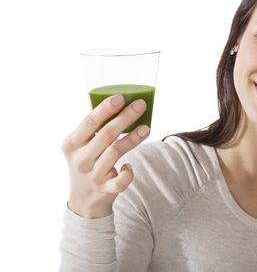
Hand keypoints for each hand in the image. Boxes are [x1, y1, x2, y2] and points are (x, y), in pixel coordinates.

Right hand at [61, 94, 149, 218]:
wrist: (84, 198)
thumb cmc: (89, 160)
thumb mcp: (82, 145)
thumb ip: (96, 129)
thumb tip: (126, 104)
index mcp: (71, 144)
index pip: (89, 122)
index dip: (105, 109)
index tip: (121, 97)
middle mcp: (80, 159)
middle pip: (105, 135)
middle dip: (125, 118)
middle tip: (141, 105)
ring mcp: (92, 175)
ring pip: (115, 152)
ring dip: (132, 139)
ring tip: (146, 128)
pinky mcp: (105, 189)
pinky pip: (120, 182)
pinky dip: (128, 173)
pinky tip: (130, 166)